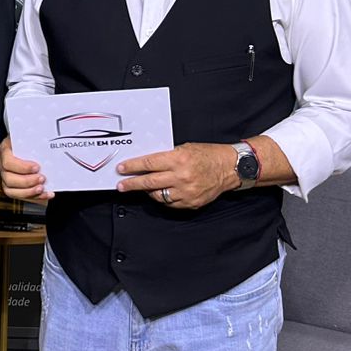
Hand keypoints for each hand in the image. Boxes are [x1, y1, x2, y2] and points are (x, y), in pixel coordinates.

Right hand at [0, 136, 51, 201]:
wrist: (24, 144)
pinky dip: (35, 197)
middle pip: (9, 179)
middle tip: (42, 178)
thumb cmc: (25, 140)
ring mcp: (6, 178)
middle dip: (27, 182)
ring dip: (29, 192)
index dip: (22, 167)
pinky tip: (46, 194)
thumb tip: (48, 143)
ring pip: (12, 191)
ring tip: (42, 188)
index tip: (37, 167)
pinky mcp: (13, 188)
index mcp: (5, 151)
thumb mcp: (26, 136)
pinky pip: (20, 196)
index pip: (8, 163)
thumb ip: (32, 139)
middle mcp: (2, 166)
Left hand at [115, 142, 234, 208]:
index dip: (132, 167)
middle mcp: (181, 177)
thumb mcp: (185, 148)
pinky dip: (164, 197)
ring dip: (148, 191)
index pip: (149, 164)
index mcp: (179, 159)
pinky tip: (161, 192)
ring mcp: (186, 192)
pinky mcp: (191, 203)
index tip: (121, 169)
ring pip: (158, 195)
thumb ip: (167, 157)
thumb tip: (146, 164)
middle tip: (121, 185)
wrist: (229, 168)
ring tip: (142, 187)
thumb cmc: (207, 155)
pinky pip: (170, 203)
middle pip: (149, 182)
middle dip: (132, 184)